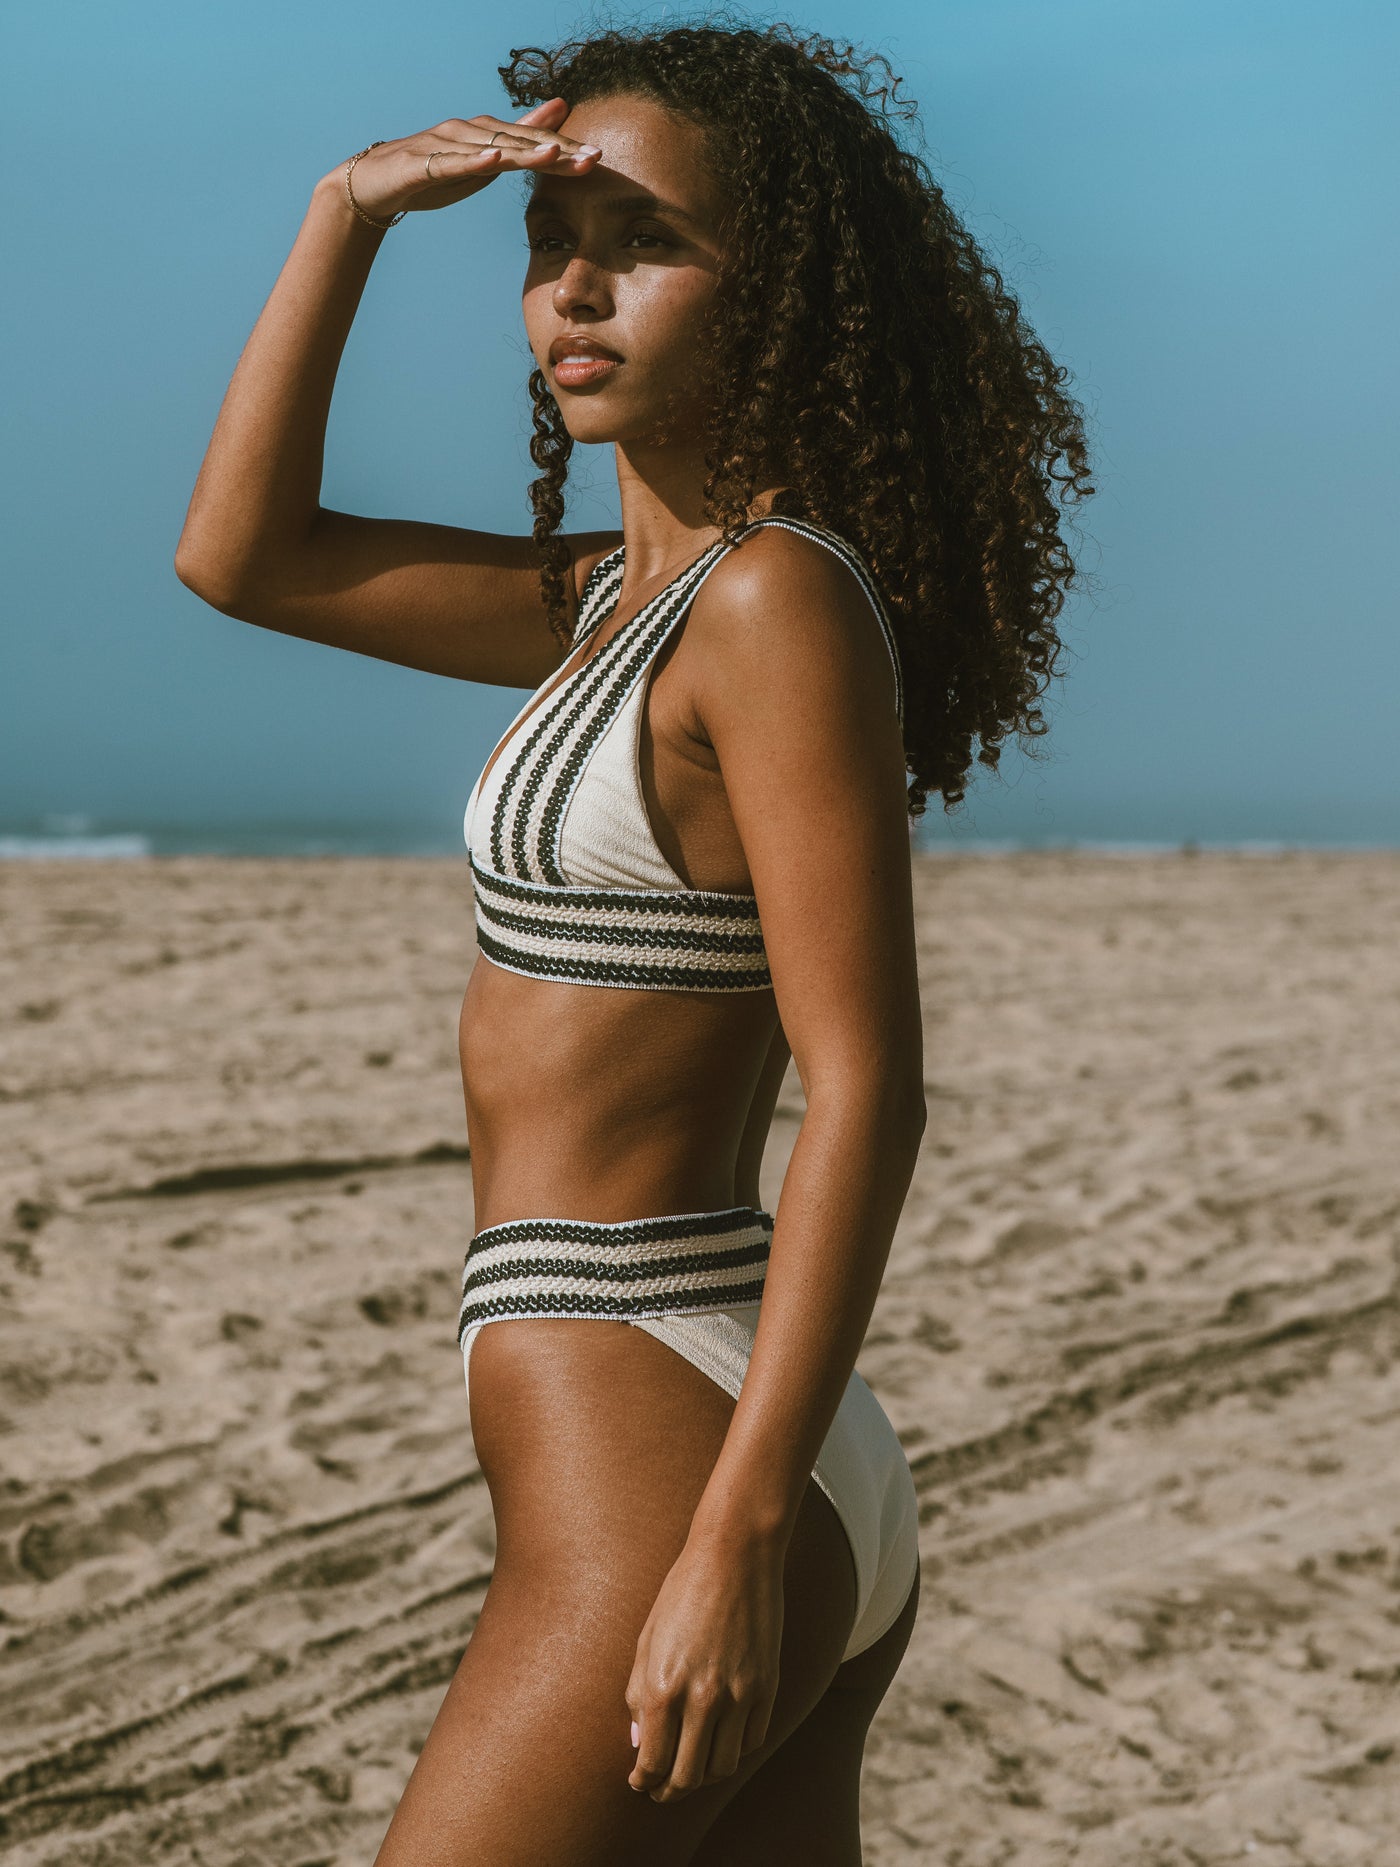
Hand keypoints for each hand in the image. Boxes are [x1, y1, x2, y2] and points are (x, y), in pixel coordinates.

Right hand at [330, 97, 600, 221]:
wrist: (376, 183)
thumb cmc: (434, 169)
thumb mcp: (484, 157)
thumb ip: (522, 136)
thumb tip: (559, 108)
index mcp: (485, 134)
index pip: (531, 143)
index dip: (565, 150)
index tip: (599, 158)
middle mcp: (468, 133)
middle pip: (517, 142)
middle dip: (556, 150)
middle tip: (592, 158)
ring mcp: (444, 146)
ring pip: (489, 148)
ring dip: (523, 151)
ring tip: (554, 155)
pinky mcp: (422, 165)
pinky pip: (450, 163)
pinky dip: (472, 159)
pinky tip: (493, 158)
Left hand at [625, 1535, 783, 1802]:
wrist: (735, 1556)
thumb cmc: (682, 1593)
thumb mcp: (647, 1639)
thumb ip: (638, 1694)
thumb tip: (640, 1742)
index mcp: (662, 1687)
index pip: (652, 1763)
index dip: (643, 1781)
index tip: (640, 1781)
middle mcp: (700, 1699)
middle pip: (687, 1778)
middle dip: (670, 1791)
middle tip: (662, 1789)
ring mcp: (738, 1696)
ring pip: (722, 1767)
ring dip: (704, 1774)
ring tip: (693, 1765)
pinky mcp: (767, 1687)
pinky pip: (752, 1741)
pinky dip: (735, 1747)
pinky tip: (723, 1737)